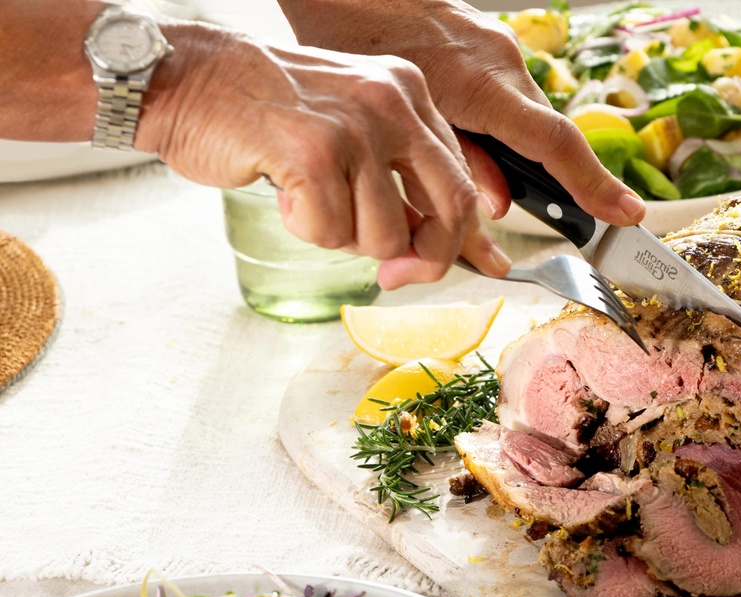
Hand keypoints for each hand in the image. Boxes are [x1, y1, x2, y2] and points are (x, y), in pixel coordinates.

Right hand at [140, 23, 509, 287]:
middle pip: (450, 209)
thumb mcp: (348, 131)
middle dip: (428, 259)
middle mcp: (392, 102)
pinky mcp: (315, 153)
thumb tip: (436, 250)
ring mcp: (356, 126)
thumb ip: (394, 179)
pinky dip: (305, 229)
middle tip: (394, 277)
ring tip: (308, 199)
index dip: (461, 237)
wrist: (184, 79)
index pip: (461, 179)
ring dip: (343, 237)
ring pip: (385, 235)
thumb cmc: (262, 115)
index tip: (461, 267)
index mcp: (407, 93)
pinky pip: (332, 233)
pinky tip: (283, 194)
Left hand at [276, 0, 647, 228]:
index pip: (556, 144)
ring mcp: (497, 44)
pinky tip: (473, 139)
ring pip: (526, 116)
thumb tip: (498, 204)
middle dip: (559, 180)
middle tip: (574, 218)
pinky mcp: (484, 38)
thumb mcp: (400, 120)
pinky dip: (500, 125)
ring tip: (496, 180)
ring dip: (520, 154)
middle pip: (547, 135)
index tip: (628, 213)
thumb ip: (457, 165)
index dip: (594, 185)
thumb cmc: (353, 41)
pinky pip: (507, 92)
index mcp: (483, 83)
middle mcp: (503, 59)